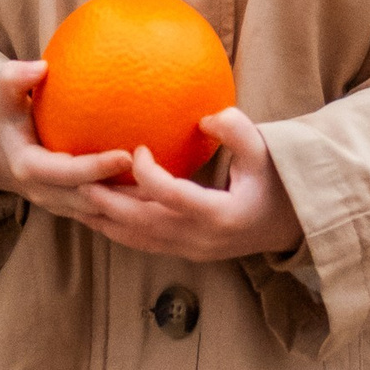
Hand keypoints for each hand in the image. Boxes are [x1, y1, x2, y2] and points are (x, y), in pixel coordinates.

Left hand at [72, 107, 298, 262]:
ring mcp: (194, 250)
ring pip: (140, 240)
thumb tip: (205, 117)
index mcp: (222, 215)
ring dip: (107, 221)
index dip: (148, 175)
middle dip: (110, 204)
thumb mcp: (267, 151)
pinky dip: (120, 230)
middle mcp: (203, 239)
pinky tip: (99, 215)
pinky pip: (147, 244)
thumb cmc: (279, 181)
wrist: (294, 224)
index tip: (136, 149)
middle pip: (146, 224)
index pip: (174, 197)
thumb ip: (238, 131)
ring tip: (76, 201)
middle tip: (80, 180)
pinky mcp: (188, 253)